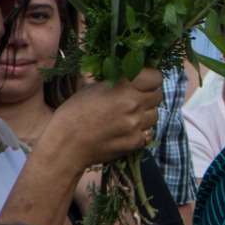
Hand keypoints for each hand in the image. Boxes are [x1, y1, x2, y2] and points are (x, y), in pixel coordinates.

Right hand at [42, 67, 162, 170]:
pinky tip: (126, 131)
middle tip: (132, 100)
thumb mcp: (92, 88)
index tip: (143, 81)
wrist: (66, 146)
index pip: (156, 77)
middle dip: (147, 96)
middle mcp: (134, 104)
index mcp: (123, 87)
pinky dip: (141, 131)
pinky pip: (149, 132)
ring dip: (144, 114)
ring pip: (154, 115)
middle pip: (157, 96)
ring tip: (127, 117)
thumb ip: (116, 82)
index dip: (151, 78)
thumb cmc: (74, 113)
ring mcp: (137, 125)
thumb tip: (131, 77)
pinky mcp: (136, 142)